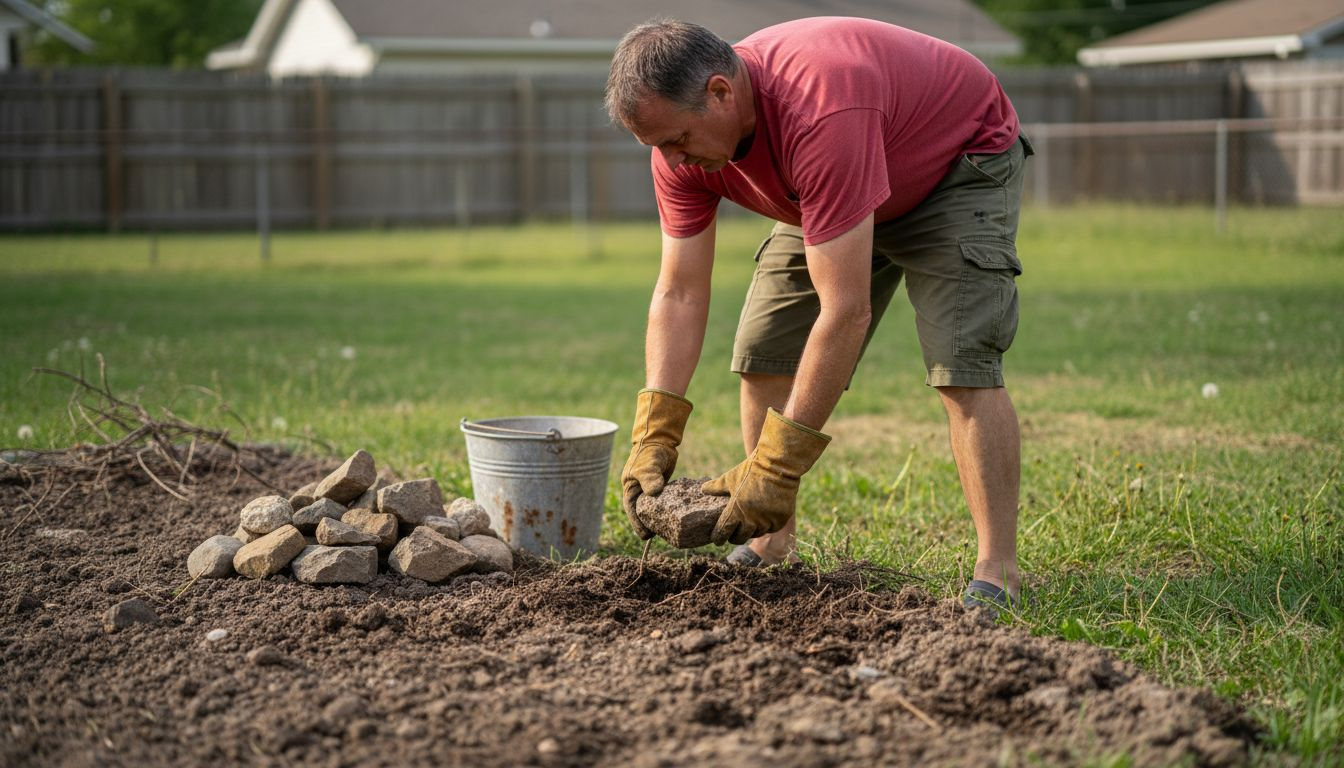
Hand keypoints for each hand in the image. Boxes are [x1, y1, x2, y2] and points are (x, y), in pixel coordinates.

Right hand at [620, 388, 692, 538]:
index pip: (632, 511)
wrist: (659, 439)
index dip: (638, 524)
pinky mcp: (663, 488)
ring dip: (664, 518)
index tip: (647, 536)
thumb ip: (650, 478)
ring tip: (674, 530)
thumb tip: (654, 492)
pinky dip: (672, 508)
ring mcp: (651, 491)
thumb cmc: (648, 451)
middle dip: (652, 525)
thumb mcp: (647, 465)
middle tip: (664, 535)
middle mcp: (640, 493)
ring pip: (657, 509)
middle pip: (644, 514)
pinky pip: (667, 502)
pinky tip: (683, 515)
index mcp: (631, 490)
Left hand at [702, 408, 829, 545]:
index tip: (717, 539)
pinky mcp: (780, 519)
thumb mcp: (731, 477)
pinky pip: (771, 529)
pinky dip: (766, 527)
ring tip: (747, 528)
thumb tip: (703, 489)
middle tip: (732, 535)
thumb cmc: (752, 470)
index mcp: (735, 510)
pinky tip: (762, 522)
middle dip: (734, 537)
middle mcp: (751, 519)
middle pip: (740, 537)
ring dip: (751, 532)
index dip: (718, 537)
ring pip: (756, 534)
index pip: (723, 531)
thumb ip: (716, 487)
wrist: (778, 466)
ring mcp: (767, 520)